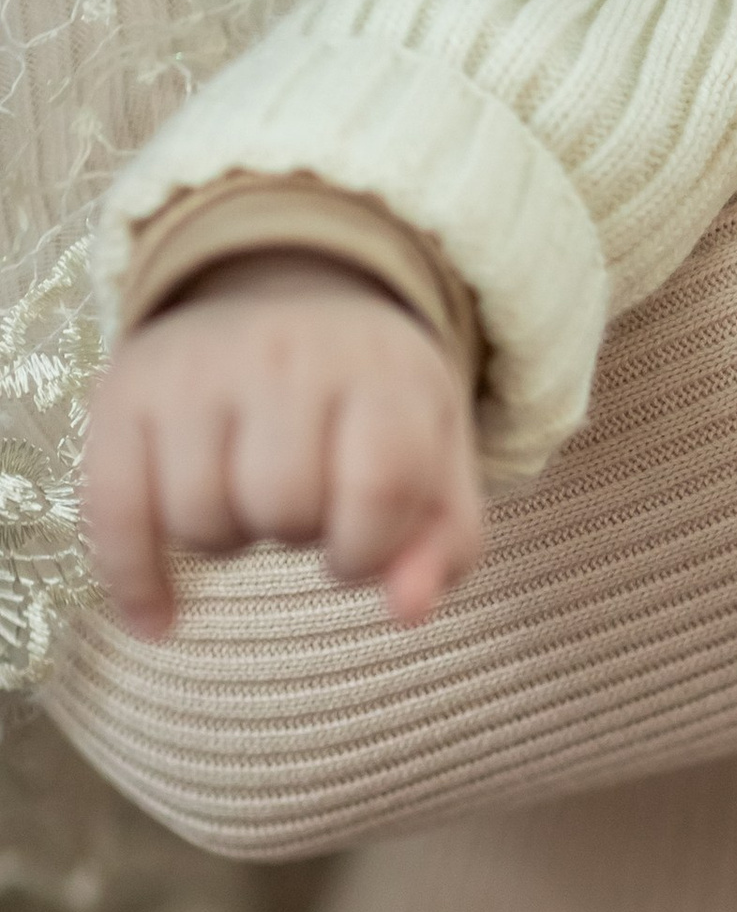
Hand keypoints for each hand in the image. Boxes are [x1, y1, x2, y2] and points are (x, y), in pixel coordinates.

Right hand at [83, 252, 484, 638]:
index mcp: (379, 366)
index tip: (358, 549)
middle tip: (302, 507)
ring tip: (249, 500)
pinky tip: (158, 618)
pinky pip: (114, 512)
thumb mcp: (435, 455)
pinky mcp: (126, 387)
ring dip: (229, 541)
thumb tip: (409, 612)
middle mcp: (284, 353)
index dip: (368, 548)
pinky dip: (134, 580)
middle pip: (282, 506)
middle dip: (298, 534)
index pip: (379, 486)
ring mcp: (196, 366)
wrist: (288, 293)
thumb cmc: (371, 401)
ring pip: (199, 518)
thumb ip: (446, 542)